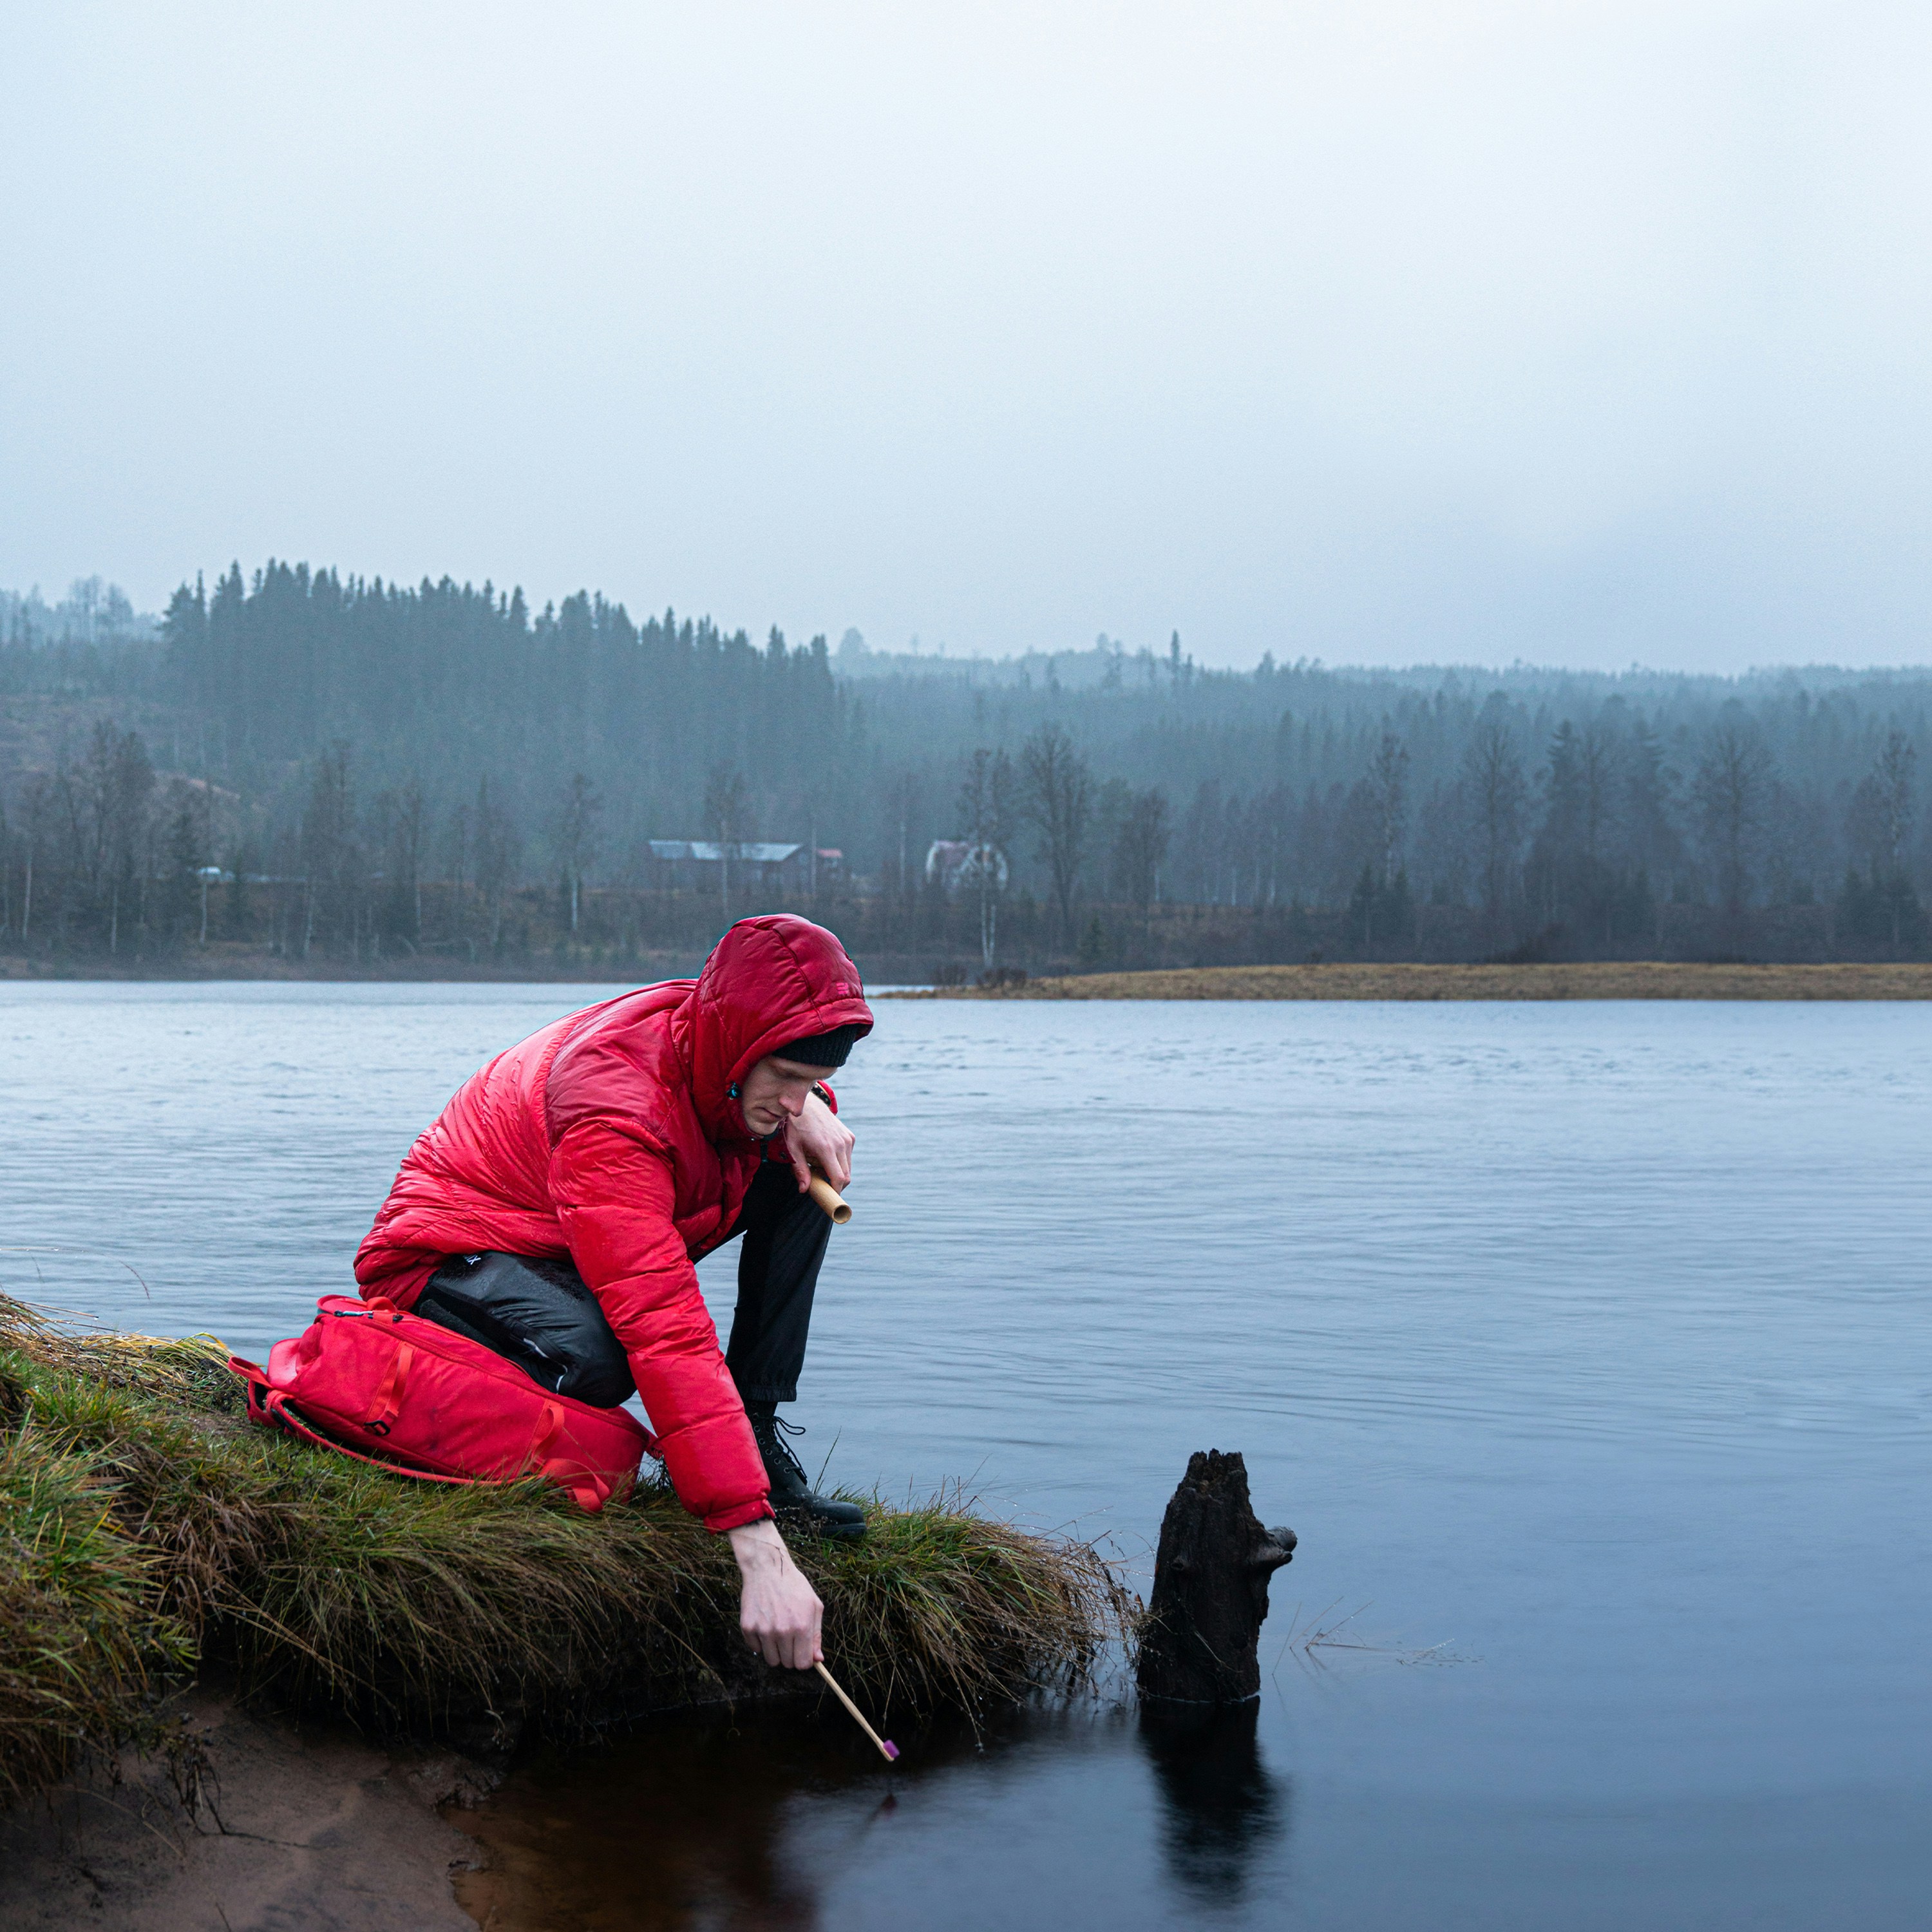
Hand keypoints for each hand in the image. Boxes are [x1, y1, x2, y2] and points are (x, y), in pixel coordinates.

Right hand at [728, 1518, 823, 1668]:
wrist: (767, 1568)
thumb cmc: (794, 1586)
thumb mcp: (813, 1605)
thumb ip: (816, 1635)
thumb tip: (818, 1659)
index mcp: (802, 1626)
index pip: (803, 1663)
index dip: (804, 1660)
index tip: (802, 1651)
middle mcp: (782, 1631)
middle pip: (787, 1664)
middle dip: (790, 1654)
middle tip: (789, 1636)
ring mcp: (763, 1630)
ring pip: (771, 1660)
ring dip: (775, 1651)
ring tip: (777, 1631)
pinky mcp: (748, 1628)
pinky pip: (756, 1649)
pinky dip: (760, 1642)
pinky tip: (765, 1624)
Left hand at [785, 1088, 853, 1193]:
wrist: (807, 1104)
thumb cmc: (795, 1126)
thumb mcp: (792, 1148)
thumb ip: (800, 1170)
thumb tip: (804, 1190)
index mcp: (826, 1148)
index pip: (839, 1178)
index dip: (836, 1191)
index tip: (830, 1198)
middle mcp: (840, 1143)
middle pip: (846, 1175)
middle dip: (834, 1184)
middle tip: (819, 1183)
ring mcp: (847, 1139)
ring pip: (847, 1167)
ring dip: (836, 1172)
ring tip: (817, 1165)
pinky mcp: (849, 1136)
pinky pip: (847, 1157)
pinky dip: (838, 1162)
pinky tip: (823, 1155)